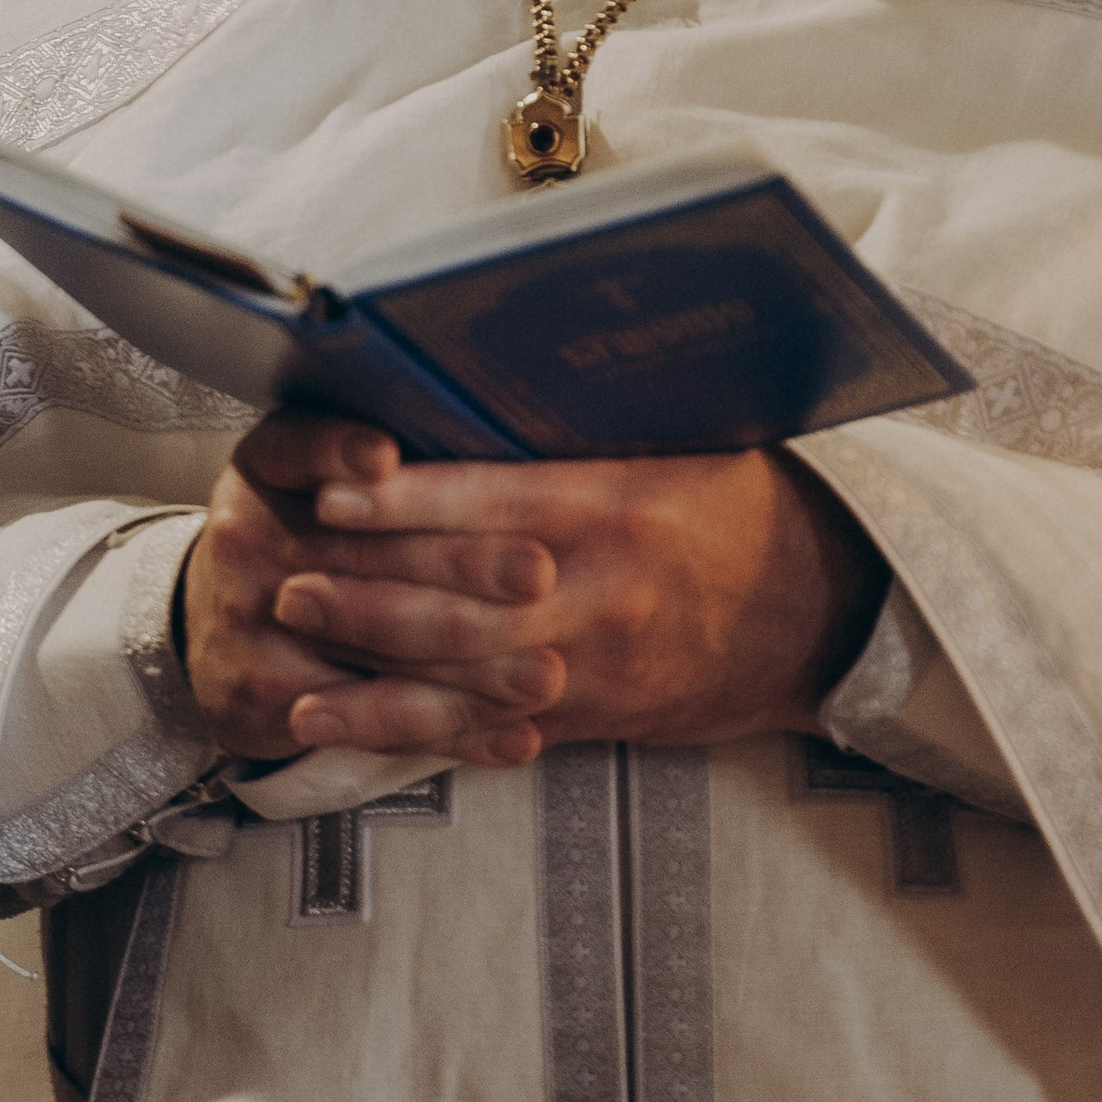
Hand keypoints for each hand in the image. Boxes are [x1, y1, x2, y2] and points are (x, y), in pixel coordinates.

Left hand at [179, 411, 885, 766]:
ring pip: (462, 677)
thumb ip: (590, 427)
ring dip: (369, 669)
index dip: (403, 504)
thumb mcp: (682, 441)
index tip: (330, 494)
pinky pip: (488, 728)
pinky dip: (412, 730)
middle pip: (459, 600)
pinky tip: (345, 724)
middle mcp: (601, 592)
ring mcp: (594, 666)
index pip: (489, 504)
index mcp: (617, 508)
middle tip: (281, 579)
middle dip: (364, 592)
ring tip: (294, 650)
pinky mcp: (592, 716)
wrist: (820, 613)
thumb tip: (490, 372)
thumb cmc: (741, 504)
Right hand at [181, 414, 564, 769]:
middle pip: (363, 555)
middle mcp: (248, 537)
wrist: (218, 629)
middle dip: (460, 566)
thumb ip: (402, 460)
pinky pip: (372, 723)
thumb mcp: (321, 474)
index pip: (296, 447)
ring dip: (473, 668)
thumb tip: (514, 436)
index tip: (387, 457)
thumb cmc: (308, 535)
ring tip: (545, 671)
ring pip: (376, 649)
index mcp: (268, 466)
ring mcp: (250, 621)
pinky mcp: (262, 698)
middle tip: (539, 574)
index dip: (339, 451)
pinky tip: (513, 733)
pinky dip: (454, 732)